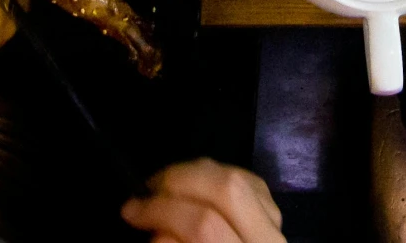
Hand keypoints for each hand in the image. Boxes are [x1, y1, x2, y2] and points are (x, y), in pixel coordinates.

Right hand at [122, 160, 284, 242]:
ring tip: (163, 186)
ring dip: (195, 173)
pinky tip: (195, 187)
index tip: (129, 212)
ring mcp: (276, 230)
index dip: (161, 212)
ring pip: (240, 178)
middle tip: (144, 192)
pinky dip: (218, 177)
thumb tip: (159, 233)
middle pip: (226, 190)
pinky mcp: (276, 221)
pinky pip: (250, 183)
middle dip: (177, 180)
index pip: (203, 225)